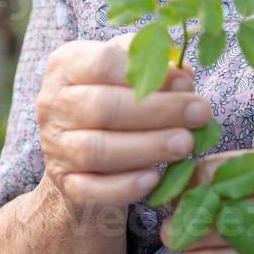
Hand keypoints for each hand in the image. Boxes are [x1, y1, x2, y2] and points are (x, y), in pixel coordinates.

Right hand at [35, 33, 213, 213]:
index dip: (148, 73)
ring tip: (186, 144)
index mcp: (66, 66)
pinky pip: (91, 190)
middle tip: (200, 113)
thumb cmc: (114, 97)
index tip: (188, 84)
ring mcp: (55, 147)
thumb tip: (184, 75)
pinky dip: (124, 186)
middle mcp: (53, 104)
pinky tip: (155, 178)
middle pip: (103, 107)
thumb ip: (153, 66)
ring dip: (147, 147)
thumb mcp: (127, 72)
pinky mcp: (64, 184)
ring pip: (97, 150)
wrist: (81, 151)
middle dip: (158, 111)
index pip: (104, 63)